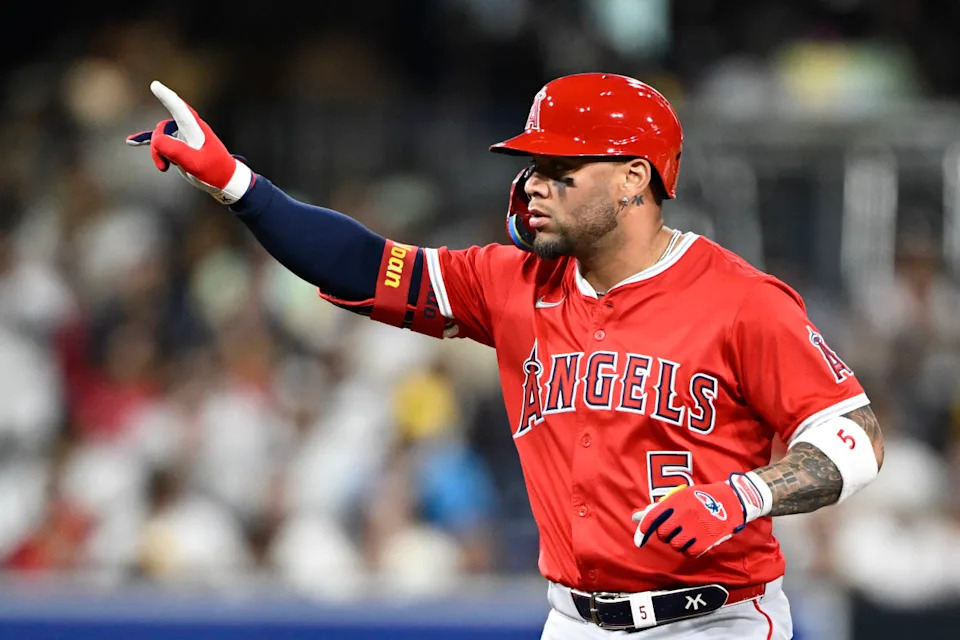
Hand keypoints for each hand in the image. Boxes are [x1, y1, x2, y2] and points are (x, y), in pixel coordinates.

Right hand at [126, 81, 252, 203]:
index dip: (168, 97)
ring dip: (158, 153)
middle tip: (164, 165)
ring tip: (164, 167)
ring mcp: (184, 136)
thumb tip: (157, 140)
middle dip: (158, 146)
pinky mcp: (180, 145)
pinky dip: (148, 142)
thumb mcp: (195, 163)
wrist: (224, 179)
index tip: (155, 85)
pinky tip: (132, 141)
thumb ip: (176, 150)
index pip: (180, 110)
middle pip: (163, 128)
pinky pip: (160, 140)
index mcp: (196, 130)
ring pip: (160, 137)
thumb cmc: (214, 171)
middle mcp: (190, 128)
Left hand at [632, 473, 766, 556]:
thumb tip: (635, 517)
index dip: (643, 531)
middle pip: (662, 534)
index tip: (639, 541)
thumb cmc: (701, 498)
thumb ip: (658, 508)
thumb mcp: (680, 496)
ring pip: (674, 545)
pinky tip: (694, 542)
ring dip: (677, 542)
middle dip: (664, 534)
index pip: (652, 518)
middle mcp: (684, 515)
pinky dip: (688, 550)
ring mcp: (695, 528)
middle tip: (674, 530)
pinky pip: (688, 552)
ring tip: (686, 534)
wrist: (731, 502)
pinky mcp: (706, 540)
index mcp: (676, 501)